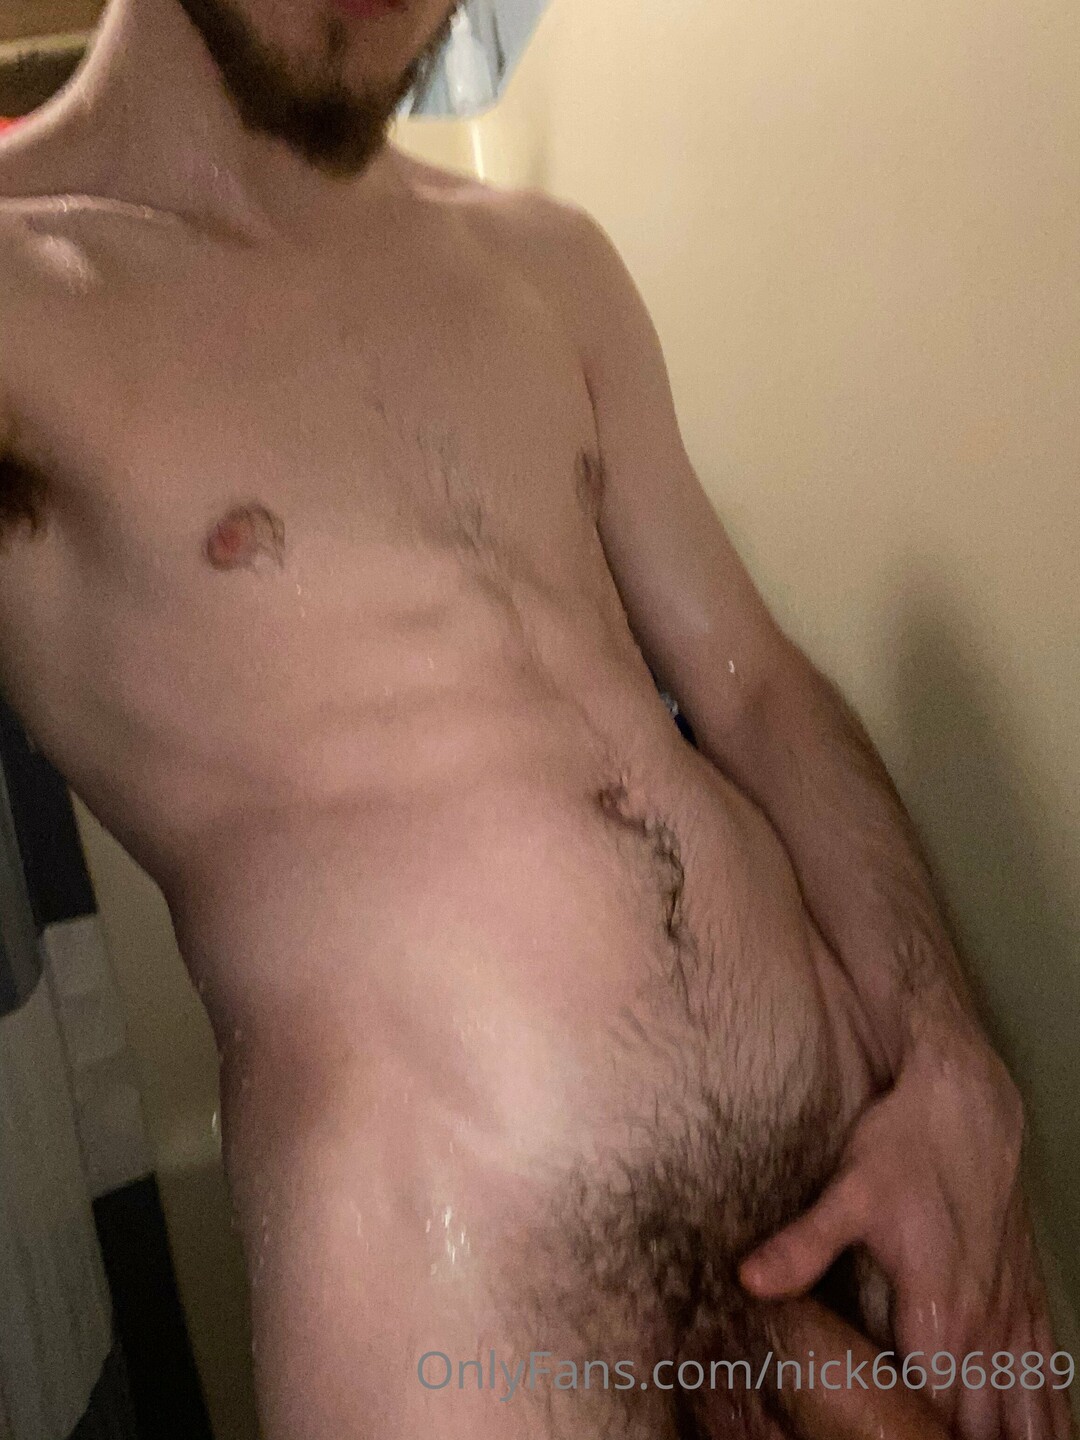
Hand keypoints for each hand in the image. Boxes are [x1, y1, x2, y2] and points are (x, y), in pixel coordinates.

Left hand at [738, 1018, 1074, 1439]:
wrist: (967, 1100)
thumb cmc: (905, 1145)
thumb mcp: (847, 1192)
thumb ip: (802, 1245)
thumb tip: (748, 1280)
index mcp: (940, 1320)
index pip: (924, 1421)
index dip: (896, 1439)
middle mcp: (984, 1332)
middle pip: (974, 1428)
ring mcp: (1013, 1317)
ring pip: (1022, 1414)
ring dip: (998, 1438)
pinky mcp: (1026, 1298)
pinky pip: (1047, 1378)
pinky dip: (1043, 1416)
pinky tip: (1039, 1437)